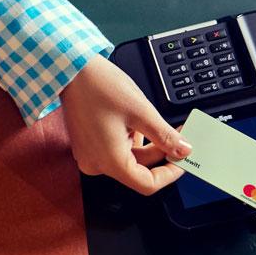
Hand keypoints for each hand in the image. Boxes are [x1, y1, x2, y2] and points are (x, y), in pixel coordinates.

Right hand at [59, 56, 189, 194]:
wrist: (71, 70)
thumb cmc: (99, 86)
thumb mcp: (141, 111)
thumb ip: (165, 136)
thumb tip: (183, 151)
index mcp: (108, 161)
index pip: (147, 184)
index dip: (170, 173)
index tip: (183, 159)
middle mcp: (96, 164)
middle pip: (139, 171)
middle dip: (161, 153)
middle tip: (179, 135)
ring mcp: (90, 155)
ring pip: (129, 159)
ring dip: (148, 144)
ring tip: (155, 121)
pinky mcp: (89, 146)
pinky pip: (117, 150)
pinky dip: (132, 139)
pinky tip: (137, 121)